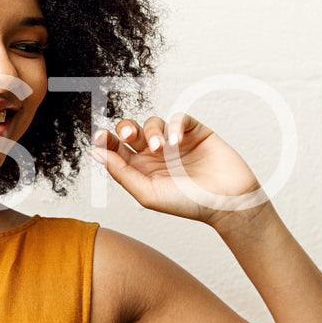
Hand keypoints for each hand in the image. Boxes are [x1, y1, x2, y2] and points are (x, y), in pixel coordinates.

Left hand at [89, 112, 266, 225]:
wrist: (227, 202)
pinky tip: (176, 141)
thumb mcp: (147, 193)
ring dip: (153, 131)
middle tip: (128, 134)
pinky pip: (179, 118)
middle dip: (125, 128)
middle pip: (131, 130)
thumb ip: (120, 172)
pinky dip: (174, 126)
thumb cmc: (188, 204)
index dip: (106, 139)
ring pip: (153, 122)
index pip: (117, 148)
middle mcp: (155, 154)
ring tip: (161, 148)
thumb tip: (94, 152)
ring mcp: (175, 142)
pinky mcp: (195, 132)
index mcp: (140, 169)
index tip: (100, 136)